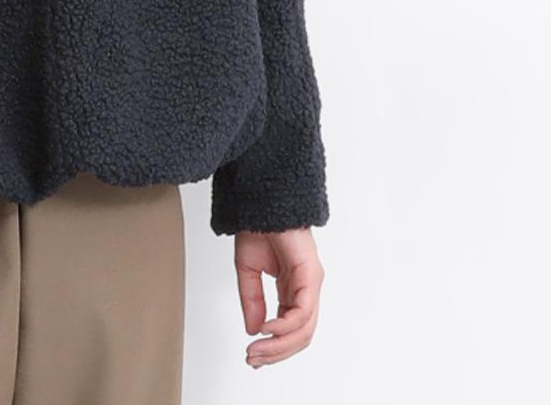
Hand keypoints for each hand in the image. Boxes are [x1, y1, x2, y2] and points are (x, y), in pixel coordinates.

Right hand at [236, 226, 323, 367]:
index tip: (253, 357)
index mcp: (293, 289)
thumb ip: (252, 300)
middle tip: (253, 359)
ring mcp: (310, 283)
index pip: (291, 329)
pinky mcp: (310, 275)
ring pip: (304, 329)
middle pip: (300, 336)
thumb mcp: (248, 270)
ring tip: (257, 349)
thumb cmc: (258, 226)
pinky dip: (285, 325)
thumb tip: (254, 330)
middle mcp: (305, 289)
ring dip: (279, 345)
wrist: (260, 199)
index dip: (273, 347)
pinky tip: (267, 329)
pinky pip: (302, 311)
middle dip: (276, 353)